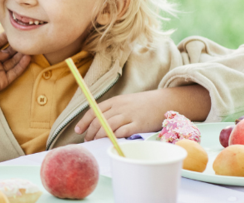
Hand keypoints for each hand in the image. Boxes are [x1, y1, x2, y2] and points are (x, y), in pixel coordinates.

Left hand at [0, 33, 29, 125]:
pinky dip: (21, 65)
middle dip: (16, 45)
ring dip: (21, 54)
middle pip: (8, 51)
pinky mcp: (4, 80)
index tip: (15, 29)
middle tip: (26, 38)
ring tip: (30, 47)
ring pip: (13, 61)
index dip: (6, 36)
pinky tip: (27, 58)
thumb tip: (7, 53)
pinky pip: (15, 72)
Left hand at [74, 85, 210, 140]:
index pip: (93, 111)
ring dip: (99, 137)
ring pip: (107, 127)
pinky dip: (113, 138)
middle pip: (98, 121)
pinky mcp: (138, 124)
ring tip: (96, 143)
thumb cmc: (143, 104)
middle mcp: (119, 108)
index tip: (78, 131)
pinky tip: (110, 143)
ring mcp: (129, 116)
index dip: (84, 122)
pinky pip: (122, 132)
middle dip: (90, 132)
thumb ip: (112, 110)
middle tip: (88, 141)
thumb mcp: (125, 102)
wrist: (164, 101)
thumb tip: (97, 123)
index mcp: (114, 101)